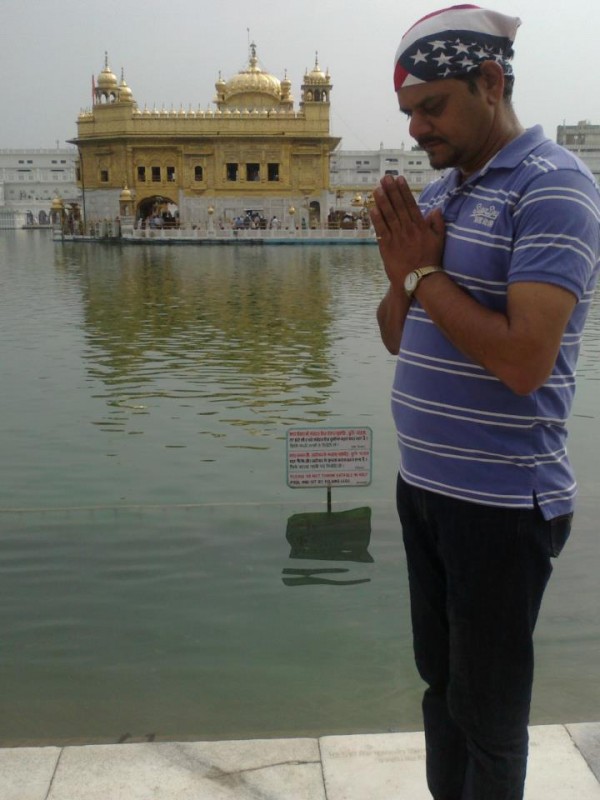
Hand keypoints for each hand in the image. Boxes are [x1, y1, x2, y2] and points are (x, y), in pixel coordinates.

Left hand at [370, 175, 444, 291]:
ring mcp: (397, 238)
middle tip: (385, 178)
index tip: (399, 179)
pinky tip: (372, 208)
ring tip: (376, 188)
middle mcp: (408, 229)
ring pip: (388, 216)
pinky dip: (376, 219)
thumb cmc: (430, 260)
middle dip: (391, 191)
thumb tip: (436, 209)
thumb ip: (437, 224)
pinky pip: (381, 230)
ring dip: (382, 201)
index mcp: (420, 226)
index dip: (404, 190)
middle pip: (398, 206)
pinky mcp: (387, 247)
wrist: (419, 279)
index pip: (410, 204)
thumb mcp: (439, 240)